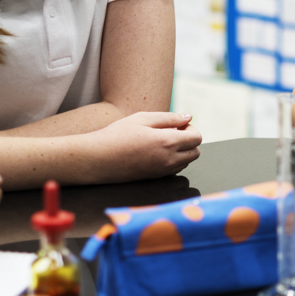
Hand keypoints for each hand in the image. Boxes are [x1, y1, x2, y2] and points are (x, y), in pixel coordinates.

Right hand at [86, 112, 202, 182]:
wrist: (97, 159)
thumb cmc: (117, 135)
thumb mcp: (142, 118)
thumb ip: (169, 118)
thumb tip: (188, 117)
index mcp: (168, 142)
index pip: (197, 138)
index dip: (191, 129)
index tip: (177, 126)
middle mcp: (169, 159)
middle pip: (195, 152)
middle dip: (189, 141)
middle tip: (171, 132)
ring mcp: (162, 171)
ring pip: (186, 162)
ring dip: (182, 151)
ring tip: (161, 141)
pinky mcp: (155, 178)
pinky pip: (174, 169)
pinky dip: (173, 160)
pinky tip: (156, 151)